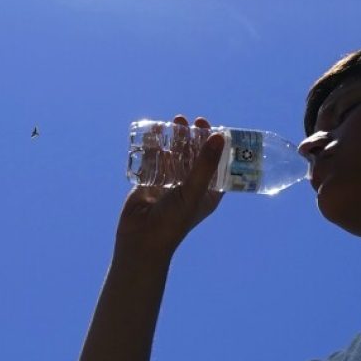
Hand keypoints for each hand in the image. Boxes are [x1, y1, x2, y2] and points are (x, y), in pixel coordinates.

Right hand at [115, 116, 224, 257]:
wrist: (141, 240)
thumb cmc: (172, 222)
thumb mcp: (193, 192)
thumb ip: (204, 164)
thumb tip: (219, 137)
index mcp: (207, 193)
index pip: (216, 165)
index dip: (216, 146)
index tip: (213, 127)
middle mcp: (189, 186)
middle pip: (193, 156)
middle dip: (192, 137)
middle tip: (189, 120)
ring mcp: (168, 184)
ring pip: (173, 155)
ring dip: (174, 139)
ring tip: (174, 121)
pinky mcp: (150, 182)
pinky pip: (153, 159)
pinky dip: (154, 145)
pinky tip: (154, 131)